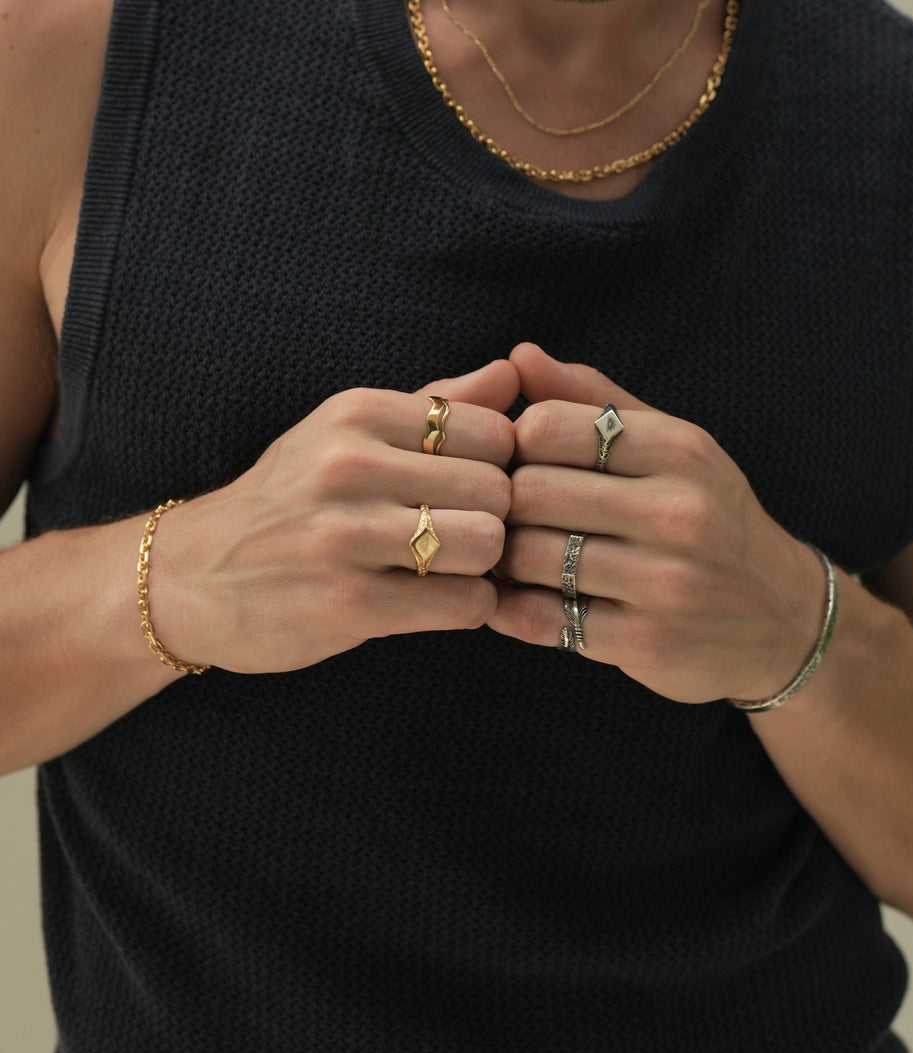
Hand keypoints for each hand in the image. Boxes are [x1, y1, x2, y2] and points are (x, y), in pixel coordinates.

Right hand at [148, 360, 517, 672]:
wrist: (187, 577)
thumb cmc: (285, 504)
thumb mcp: (345, 434)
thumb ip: (433, 406)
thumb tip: (512, 373)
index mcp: (356, 412)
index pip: (492, 429)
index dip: (499, 467)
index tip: (473, 492)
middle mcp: (349, 464)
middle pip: (497, 489)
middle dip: (497, 520)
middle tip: (469, 538)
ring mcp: (346, 535)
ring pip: (486, 544)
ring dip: (484, 568)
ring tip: (454, 570)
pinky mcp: (349, 603)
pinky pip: (463, 603)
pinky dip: (467, 607)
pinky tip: (437, 603)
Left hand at [488, 344, 824, 704]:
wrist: (785, 620)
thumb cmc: (711, 519)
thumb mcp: (674, 447)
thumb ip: (595, 400)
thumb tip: (519, 356)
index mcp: (679, 450)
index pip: (546, 427)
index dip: (514, 446)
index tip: (522, 465)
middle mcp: (677, 513)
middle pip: (529, 492)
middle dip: (505, 505)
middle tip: (508, 516)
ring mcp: (664, 583)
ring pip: (529, 557)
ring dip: (506, 559)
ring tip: (514, 557)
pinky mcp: (645, 643)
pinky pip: (542, 620)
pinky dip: (515, 609)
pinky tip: (522, 600)